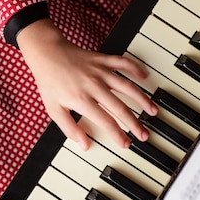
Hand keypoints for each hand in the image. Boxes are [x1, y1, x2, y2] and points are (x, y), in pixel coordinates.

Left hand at [17, 19, 157, 149]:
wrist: (47, 54)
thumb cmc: (49, 82)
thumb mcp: (53, 110)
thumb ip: (69, 128)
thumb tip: (84, 145)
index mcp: (82, 99)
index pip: (105, 121)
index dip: (118, 134)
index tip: (126, 143)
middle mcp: (94, 86)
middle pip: (120, 107)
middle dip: (135, 123)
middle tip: (144, 135)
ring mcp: (100, 71)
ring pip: (127, 86)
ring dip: (142, 99)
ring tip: (152, 111)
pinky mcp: (102, 60)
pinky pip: (122, 63)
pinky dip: (135, 68)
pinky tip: (144, 76)